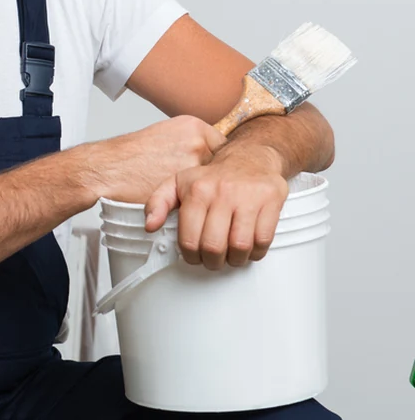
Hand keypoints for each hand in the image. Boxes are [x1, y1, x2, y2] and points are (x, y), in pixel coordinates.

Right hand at [83, 116, 226, 205]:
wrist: (106, 170)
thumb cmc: (127, 159)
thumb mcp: (162, 137)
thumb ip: (187, 144)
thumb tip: (206, 161)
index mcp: (192, 126)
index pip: (223, 147)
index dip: (217, 164)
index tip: (214, 175)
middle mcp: (197, 140)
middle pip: (222, 165)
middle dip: (214, 179)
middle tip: (204, 191)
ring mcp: (193, 162)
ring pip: (214, 184)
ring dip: (208, 194)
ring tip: (192, 200)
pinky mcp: (186, 185)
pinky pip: (202, 199)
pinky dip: (196, 204)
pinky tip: (183, 205)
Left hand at [145, 145, 288, 269]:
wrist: (250, 158)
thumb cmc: (212, 177)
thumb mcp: (178, 183)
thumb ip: (158, 203)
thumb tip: (149, 226)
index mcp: (197, 191)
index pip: (190, 239)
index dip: (191, 256)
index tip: (194, 257)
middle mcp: (222, 193)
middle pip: (214, 246)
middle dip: (212, 261)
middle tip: (213, 260)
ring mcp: (248, 197)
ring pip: (240, 246)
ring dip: (235, 259)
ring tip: (231, 255)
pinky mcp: (271, 201)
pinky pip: (263, 239)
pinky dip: (256, 252)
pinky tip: (249, 247)